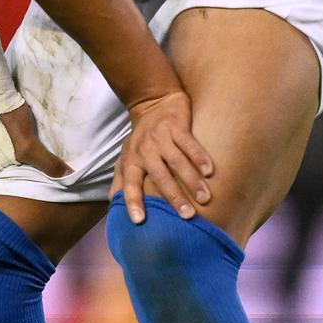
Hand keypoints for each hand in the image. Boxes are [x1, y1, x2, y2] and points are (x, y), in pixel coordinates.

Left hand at [113, 90, 213, 223]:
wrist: (152, 102)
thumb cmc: (141, 138)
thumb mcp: (126, 156)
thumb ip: (121, 179)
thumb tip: (112, 202)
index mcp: (132, 160)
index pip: (130, 183)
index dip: (132, 201)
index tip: (138, 221)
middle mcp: (146, 150)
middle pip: (160, 176)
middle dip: (173, 196)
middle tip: (187, 215)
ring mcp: (162, 138)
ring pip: (177, 161)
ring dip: (191, 180)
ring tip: (204, 198)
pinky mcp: (177, 126)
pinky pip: (189, 143)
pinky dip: (199, 156)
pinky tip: (210, 171)